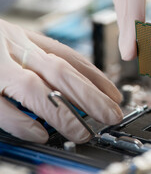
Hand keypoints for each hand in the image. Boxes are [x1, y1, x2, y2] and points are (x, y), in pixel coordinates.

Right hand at [0, 19, 122, 143]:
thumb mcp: (14, 38)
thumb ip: (41, 52)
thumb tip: (78, 73)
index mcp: (25, 39)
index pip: (69, 57)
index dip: (97, 77)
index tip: (116, 94)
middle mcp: (13, 49)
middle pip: (61, 73)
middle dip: (91, 97)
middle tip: (112, 116)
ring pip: (36, 89)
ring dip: (64, 113)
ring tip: (84, 132)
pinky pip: (0, 107)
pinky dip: (22, 122)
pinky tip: (41, 134)